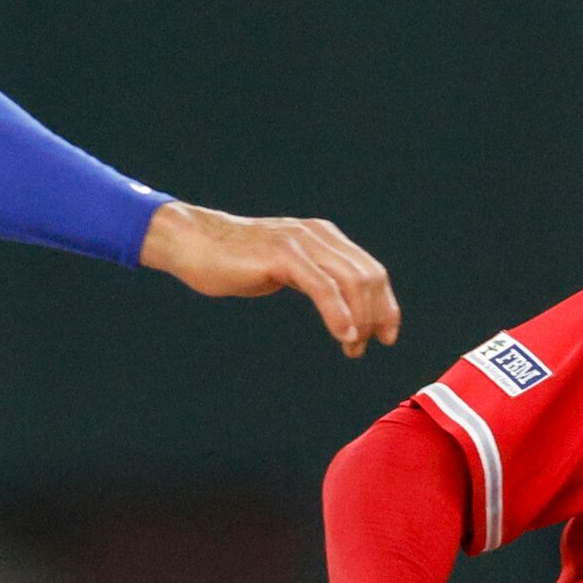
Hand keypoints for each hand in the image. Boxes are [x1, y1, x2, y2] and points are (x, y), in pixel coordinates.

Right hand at [137, 201, 400, 357]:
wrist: (195, 244)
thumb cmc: (236, 261)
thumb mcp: (286, 266)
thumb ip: (315, 277)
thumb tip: (341, 306)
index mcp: (325, 236)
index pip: (372, 270)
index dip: (385, 305)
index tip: (386, 336)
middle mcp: (319, 235)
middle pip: (369, 276)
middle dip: (376, 315)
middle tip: (365, 347)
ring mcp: (301, 242)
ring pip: (352, 281)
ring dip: (361, 319)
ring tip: (353, 346)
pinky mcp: (283, 255)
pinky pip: (323, 286)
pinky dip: (339, 313)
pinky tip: (343, 335)